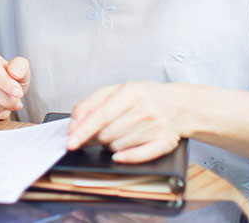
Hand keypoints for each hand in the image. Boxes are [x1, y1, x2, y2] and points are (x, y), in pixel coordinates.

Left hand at [66, 81, 183, 162]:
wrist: (178, 104)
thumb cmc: (142, 97)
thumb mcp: (115, 91)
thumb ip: (89, 104)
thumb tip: (74, 127)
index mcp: (131, 92)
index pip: (101, 115)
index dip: (83, 130)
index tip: (70, 141)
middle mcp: (146, 109)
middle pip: (108, 133)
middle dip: (95, 138)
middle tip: (97, 133)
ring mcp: (157, 126)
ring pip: (118, 146)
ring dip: (111, 145)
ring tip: (119, 133)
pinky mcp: (166, 142)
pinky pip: (140, 156)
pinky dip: (127, 157)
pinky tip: (121, 155)